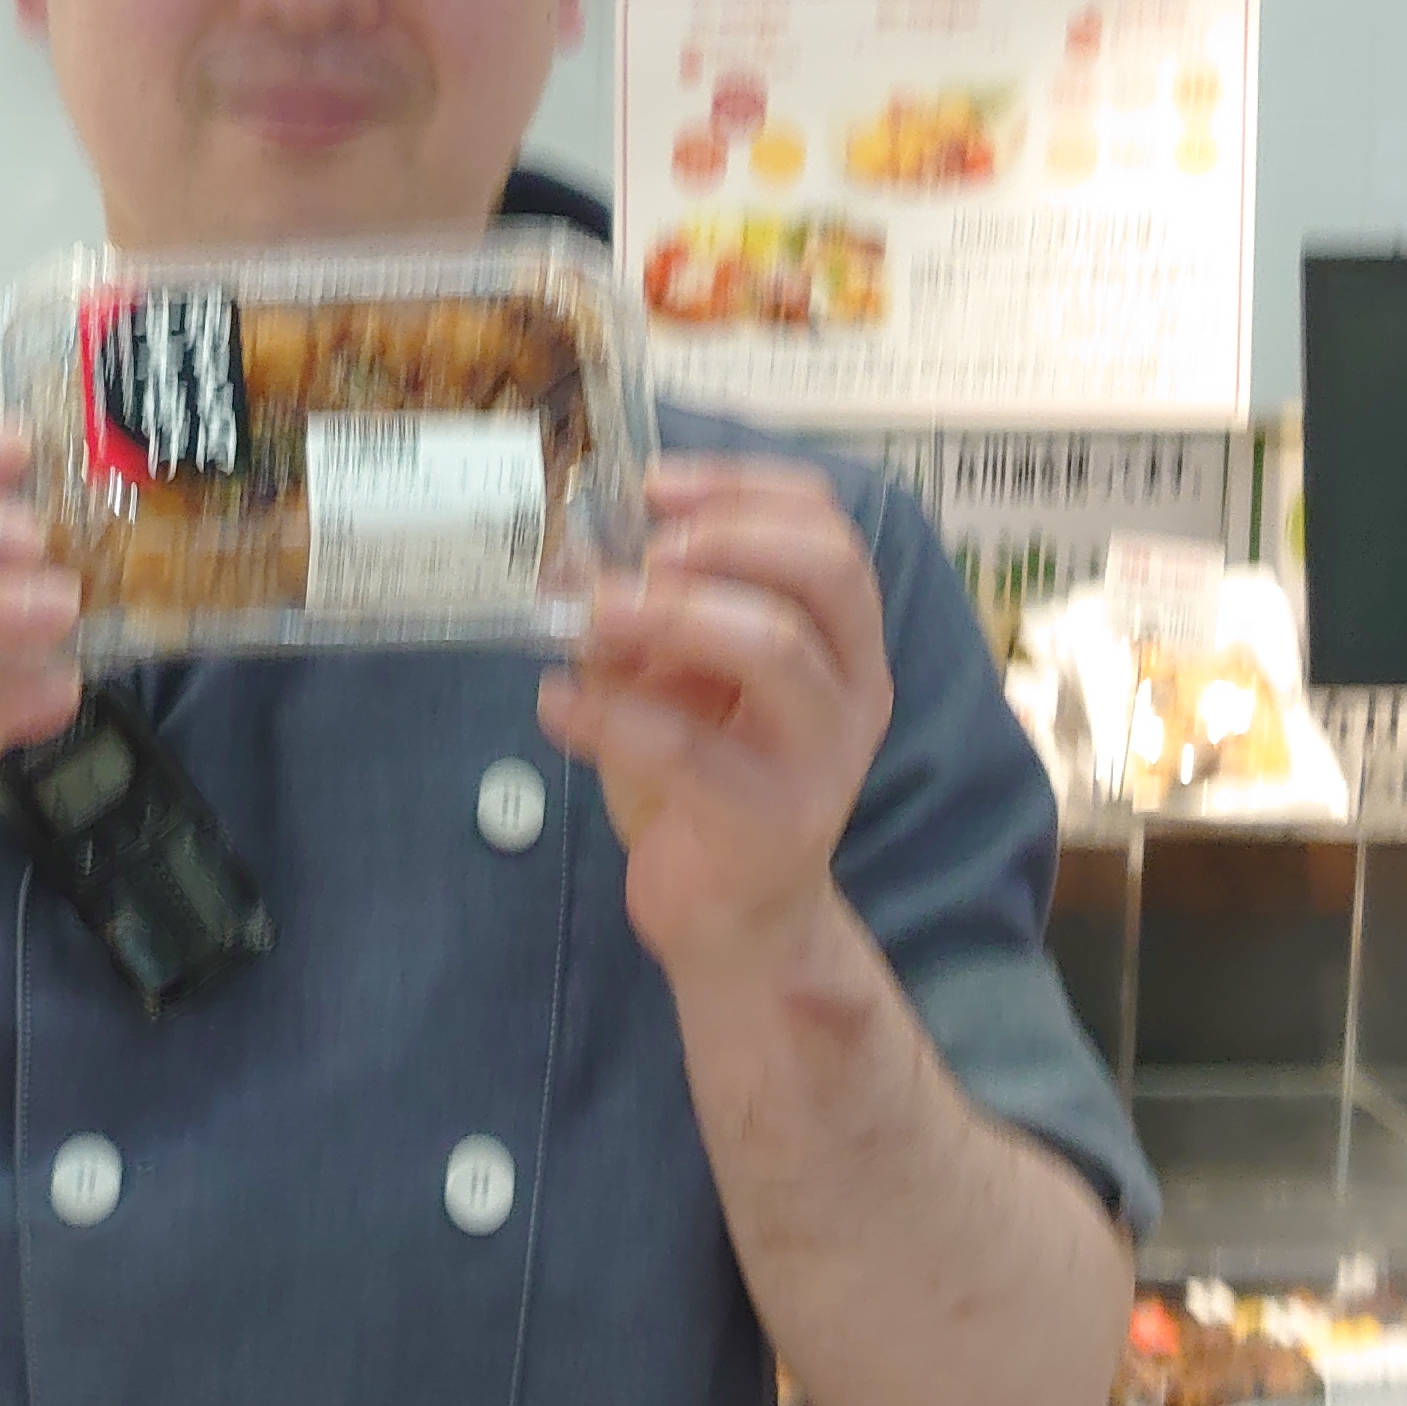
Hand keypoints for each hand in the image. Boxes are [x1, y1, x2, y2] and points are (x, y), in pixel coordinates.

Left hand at [535, 457, 889, 991]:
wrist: (730, 919)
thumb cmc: (704, 783)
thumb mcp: (671, 681)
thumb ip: (635, 616)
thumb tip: (568, 548)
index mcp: (841, 637)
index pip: (826, 526)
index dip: (743, 488)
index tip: (654, 486)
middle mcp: (852, 687)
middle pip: (825, 570)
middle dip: (726, 538)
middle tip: (644, 552)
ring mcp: (823, 758)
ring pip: (777, 649)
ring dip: (674, 615)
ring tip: (595, 614)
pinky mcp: (773, 824)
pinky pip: (690, 751)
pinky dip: (607, 716)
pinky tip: (553, 706)